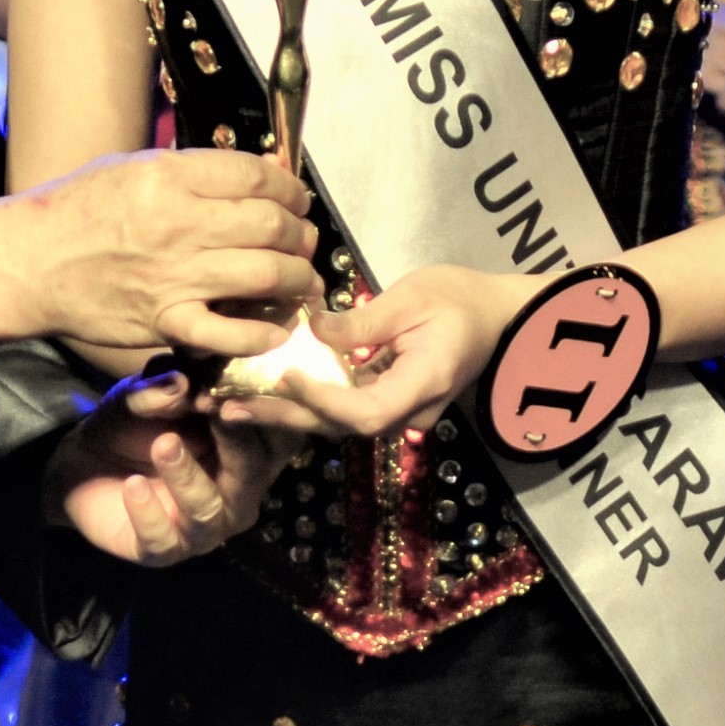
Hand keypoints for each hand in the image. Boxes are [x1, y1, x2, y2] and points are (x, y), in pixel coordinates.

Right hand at [0, 150, 320, 357]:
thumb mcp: (132, 167)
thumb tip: (255, 174)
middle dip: (301, 233)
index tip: (297, 198)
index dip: (290, 187)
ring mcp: (175, 276)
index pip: (257, 177)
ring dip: (298, 278)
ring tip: (302, 280)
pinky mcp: (165, 320)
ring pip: (266, 275)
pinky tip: (276, 328)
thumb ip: (192, 170)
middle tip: (304, 240)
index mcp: (170, 177)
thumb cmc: (77, 209)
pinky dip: (263, 333)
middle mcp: (179, 224)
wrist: (30, 262)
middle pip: (271, 225)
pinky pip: (231, 333)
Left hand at [45, 371, 298, 566]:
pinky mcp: (163, 551)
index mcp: (247, 450)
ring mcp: (202, 527)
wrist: (83, 461)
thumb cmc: (135, 423)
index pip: (280, 434)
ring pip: (209, 509)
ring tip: (164, 444)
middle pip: (256, 472)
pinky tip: (133, 486)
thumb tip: (182, 381)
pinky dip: (148, 513)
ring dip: (188, 476)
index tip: (237, 382)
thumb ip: (166, 385)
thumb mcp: (147, 392)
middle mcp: (236, 493)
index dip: (264, 409)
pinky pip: (164, 540)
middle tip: (214, 408)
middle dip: (239, 440)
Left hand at [254, 263, 527, 439]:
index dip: (321, 399)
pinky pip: (342, 408)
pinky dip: (304, 402)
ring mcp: (399, 410)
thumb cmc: (459, 299)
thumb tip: (311, 327)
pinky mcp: (386, 399)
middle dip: (283, 418)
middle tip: (226, 408)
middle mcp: (409, 410)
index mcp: (423, 384)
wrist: (498, 318)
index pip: (365, 411)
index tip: (284, 374)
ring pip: (337, 422)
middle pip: (340, 427)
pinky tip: (264, 392)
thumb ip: (363, 320)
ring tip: (230, 406)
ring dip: (286, 414)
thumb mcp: (412, 298)